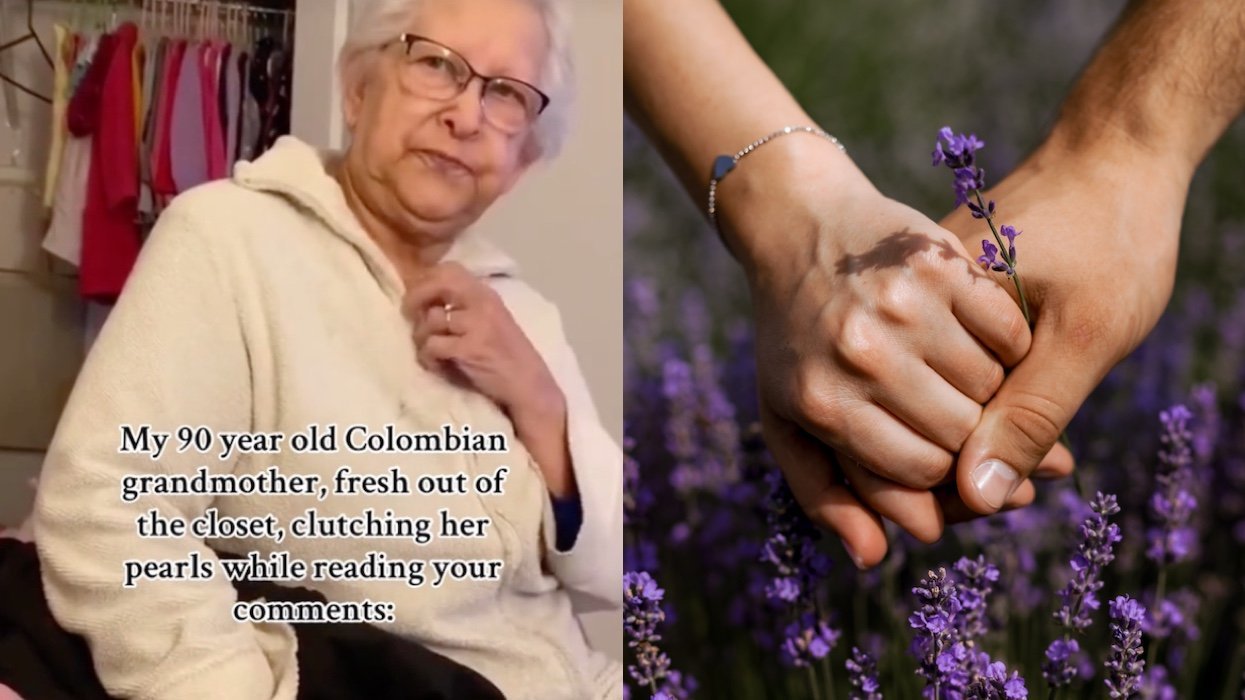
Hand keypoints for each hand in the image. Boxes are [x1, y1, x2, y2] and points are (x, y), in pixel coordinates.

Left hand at [403, 262, 565, 429]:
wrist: (529, 385)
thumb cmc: (507, 357)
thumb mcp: (491, 321)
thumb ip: (465, 307)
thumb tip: (425, 301)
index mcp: (486, 294)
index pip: (450, 269)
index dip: (427, 279)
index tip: (420, 297)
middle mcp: (482, 303)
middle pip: (439, 282)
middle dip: (417, 297)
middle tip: (409, 314)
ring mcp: (477, 324)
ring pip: (431, 319)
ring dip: (422, 337)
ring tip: (431, 352)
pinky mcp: (469, 348)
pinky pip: (432, 345)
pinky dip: (429, 358)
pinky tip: (438, 366)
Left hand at [718, 139, 1036, 565]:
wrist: (802, 230)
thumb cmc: (795, 340)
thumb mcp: (789, 420)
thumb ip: (827, 495)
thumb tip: (874, 558)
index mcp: (821, 401)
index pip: (916, 475)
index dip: (938, 479)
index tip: (941, 460)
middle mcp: (861, 354)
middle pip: (959, 436)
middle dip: (970, 441)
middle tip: (966, 423)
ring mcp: (903, 306)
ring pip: (991, 389)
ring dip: (994, 396)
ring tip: (968, 383)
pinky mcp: (941, 263)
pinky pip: (1008, 334)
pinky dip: (1011, 348)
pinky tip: (985, 342)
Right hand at [939, 134, 1186, 513]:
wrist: (1109, 153)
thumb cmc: (1111, 235)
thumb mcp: (1087, 335)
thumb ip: (1028, 415)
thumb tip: (977, 497)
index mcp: (918, 309)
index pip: (910, 433)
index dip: (961, 486)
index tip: (1019, 498)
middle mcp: (896, 311)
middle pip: (903, 429)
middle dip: (964, 473)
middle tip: (1033, 482)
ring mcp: (907, 305)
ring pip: (912, 414)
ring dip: (965, 446)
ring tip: (1031, 458)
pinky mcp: (926, 301)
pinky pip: (929, 380)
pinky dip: (969, 409)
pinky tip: (1009, 417)